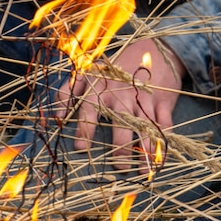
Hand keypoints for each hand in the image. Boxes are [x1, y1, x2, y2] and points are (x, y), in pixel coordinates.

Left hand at [55, 39, 185, 171]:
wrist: (154, 49)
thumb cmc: (114, 67)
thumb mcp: (87, 72)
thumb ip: (68, 92)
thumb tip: (56, 117)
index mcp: (101, 88)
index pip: (90, 110)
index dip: (84, 129)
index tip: (80, 148)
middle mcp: (123, 95)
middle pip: (122, 123)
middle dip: (122, 147)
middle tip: (119, 167)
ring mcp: (144, 99)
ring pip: (146, 127)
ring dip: (145, 150)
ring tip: (143, 171)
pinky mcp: (163, 102)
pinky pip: (164, 124)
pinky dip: (164, 142)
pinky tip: (160, 159)